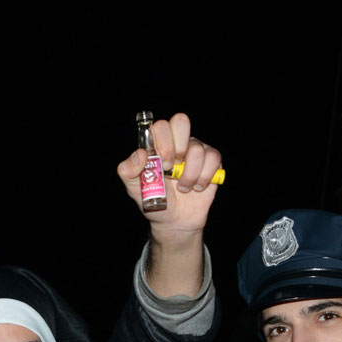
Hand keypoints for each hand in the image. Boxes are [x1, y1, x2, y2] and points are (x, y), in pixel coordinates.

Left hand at [116, 113, 221, 237]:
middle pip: (181, 121)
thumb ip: (128, 170)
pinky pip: (213, 158)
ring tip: (183, 187)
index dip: (164, 142)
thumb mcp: (134, 189)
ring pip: (198, 148)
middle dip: (178, 149)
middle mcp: (177, 142)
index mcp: (157, 145)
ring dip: (190, 175)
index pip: (161, 126)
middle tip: (172, 171)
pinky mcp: (212, 160)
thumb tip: (140, 153)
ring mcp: (195, 149)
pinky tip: (197, 187)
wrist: (174, 220)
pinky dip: (204, 177)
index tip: (163, 165)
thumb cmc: (153, 200)